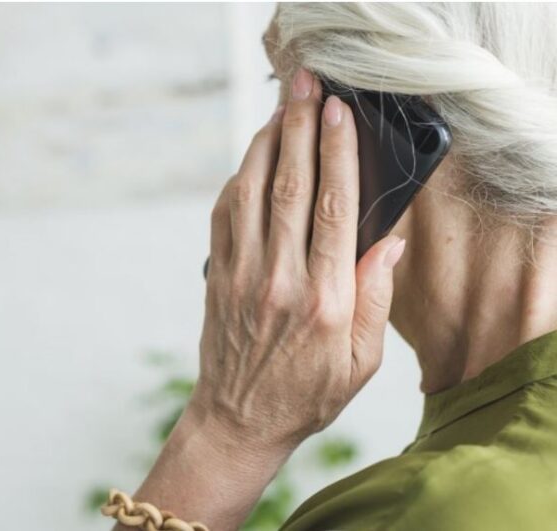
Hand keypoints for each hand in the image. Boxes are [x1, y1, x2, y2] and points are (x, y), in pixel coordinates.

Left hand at [188, 68, 406, 458]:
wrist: (239, 419)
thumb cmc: (306, 393)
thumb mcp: (361, 362)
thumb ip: (375, 300)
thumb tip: (387, 243)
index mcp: (325, 300)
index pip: (332, 209)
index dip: (336, 153)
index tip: (339, 113)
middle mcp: (279, 281)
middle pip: (289, 187)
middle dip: (298, 128)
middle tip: (306, 87)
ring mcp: (240, 276)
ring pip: (250, 193)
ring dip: (265, 143)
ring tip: (280, 108)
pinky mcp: (216, 277)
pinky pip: (223, 216)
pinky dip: (237, 181)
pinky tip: (251, 159)